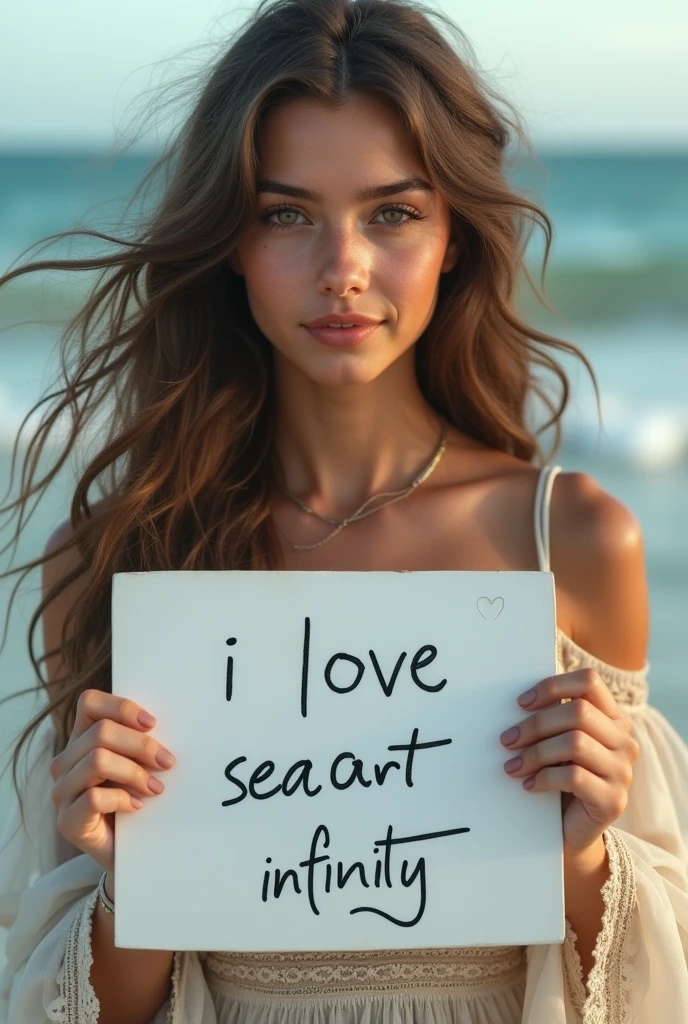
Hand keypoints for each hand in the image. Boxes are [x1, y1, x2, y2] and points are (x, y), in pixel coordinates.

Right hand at [49, 689, 175, 873]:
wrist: (130, 851)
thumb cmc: (136, 799)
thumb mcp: (137, 763)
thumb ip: (139, 742)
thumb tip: (161, 725)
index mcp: (81, 740)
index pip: (89, 703)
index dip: (122, 707)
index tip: (153, 724)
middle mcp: (65, 762)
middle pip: (100, 732)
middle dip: (140, 745)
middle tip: (167, 762)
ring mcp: (62, 792)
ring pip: (97, 760)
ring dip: (134, 772)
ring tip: (156, 787)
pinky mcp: (67, 821)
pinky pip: (94, 798)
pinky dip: (123, 799)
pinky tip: (138, 806)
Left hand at [499, 668, 639, 852]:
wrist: (571, 830)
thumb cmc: (560, 778)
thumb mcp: (558, 742)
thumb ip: (553, 718)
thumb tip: (519, 701)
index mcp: (614, 719)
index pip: (589, 682)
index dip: (553, 686)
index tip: (521, 703)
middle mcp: (625, 742)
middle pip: (578, 712)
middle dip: (535, 724)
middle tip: (507, 739)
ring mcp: (623, 772)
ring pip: (575, 743)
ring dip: (535, 753)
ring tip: (513, 765)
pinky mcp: (613, 800)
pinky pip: (573, 777)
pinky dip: (543, 778)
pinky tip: (529, 785)